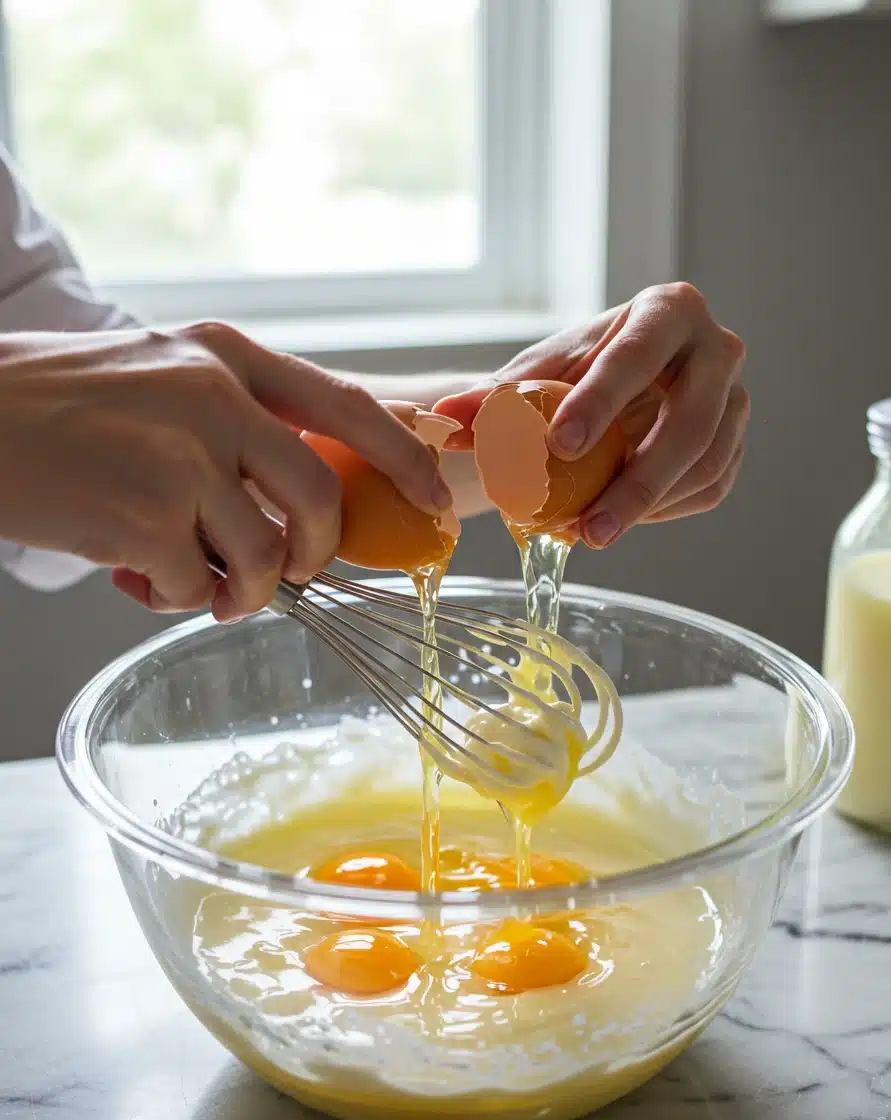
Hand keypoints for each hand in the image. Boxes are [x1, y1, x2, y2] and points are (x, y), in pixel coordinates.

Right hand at [0, 323, 449, 619]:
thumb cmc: (60, 406)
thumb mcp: (159, 375)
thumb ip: (234, 420)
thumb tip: (304, 498)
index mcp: (224, 355)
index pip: (348, 407)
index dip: (403, 459)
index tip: (436, 500)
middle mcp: (213, 397)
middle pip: (321, 500)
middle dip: (316, 555)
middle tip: (290, 573)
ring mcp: (182, 456)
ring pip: (265, 557)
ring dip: (238, 590)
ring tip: (193, 581)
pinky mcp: (145, 516)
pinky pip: (199, 587)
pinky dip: (177, 597)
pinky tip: (133, 575)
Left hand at [436, 283, 748, 546]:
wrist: (611, 384)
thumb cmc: (574, 371)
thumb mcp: (535, 374)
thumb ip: (493, 397)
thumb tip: (446, 420)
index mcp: (668, 310)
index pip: (637, 356)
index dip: (600, 402)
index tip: (559, 446)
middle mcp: (716, 349)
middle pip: (691, 421)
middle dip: (637, 480)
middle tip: (585, 525)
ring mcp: (735, 398)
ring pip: (706, 462)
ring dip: (648, 507)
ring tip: (591, 534)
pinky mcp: (733, 443)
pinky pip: (709, 487)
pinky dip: (663, 512)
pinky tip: (617, 521)